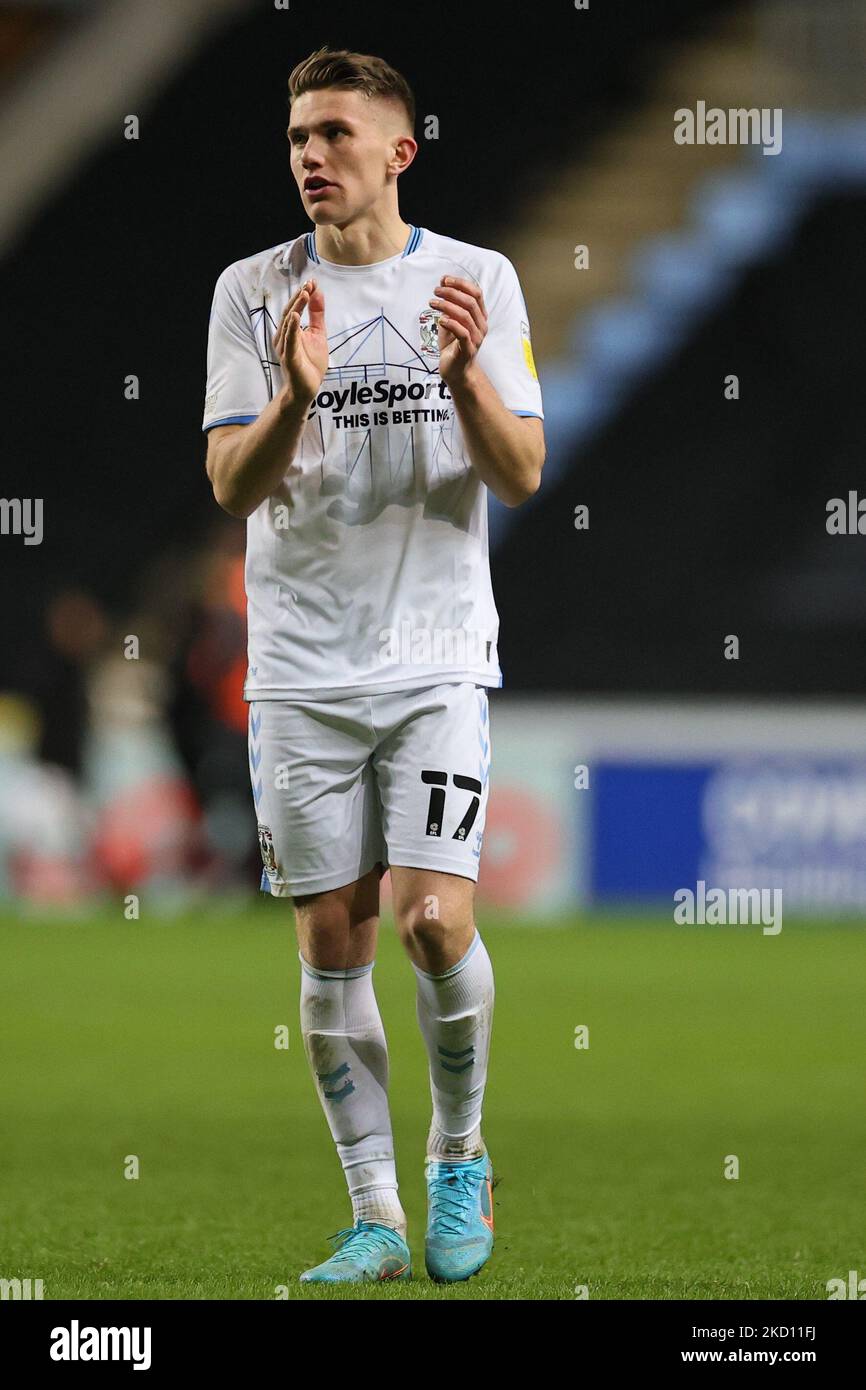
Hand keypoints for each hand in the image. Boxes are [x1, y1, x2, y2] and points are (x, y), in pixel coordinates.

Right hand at [273, 279, 327, 401]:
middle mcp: (283, 337)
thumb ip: (317, 314)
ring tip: (304, 294)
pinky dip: (292, 329)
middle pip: (289, 313)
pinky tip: (296, 317)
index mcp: (289, 330)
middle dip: (299, 298)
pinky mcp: (290, 358)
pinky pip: (290, 341)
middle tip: (308, 285)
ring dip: (296, 308)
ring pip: (289, 324)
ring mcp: (285, 347)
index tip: (311, 282)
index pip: (294, 308)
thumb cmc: (310, 363)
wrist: (307, 389)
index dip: (302, 295)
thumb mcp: (318, 334)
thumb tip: (318, 292)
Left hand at [430, 276, 487, 384]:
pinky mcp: (468, 349)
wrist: (455, 370)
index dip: (461, 283)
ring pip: (465, 316)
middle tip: (436, 291)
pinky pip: (462, 333)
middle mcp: (481, 325)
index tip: (445, 280)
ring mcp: (476, 338)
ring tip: (432, 303)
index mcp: (479, 316)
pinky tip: (440, 320)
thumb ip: (448, 304)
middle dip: (452, 293)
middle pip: (470, 302)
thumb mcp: (449, 320)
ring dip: (447, 306)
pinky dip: (451, 324)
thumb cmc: (452, 344)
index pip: (476, 293)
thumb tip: (442, 283)